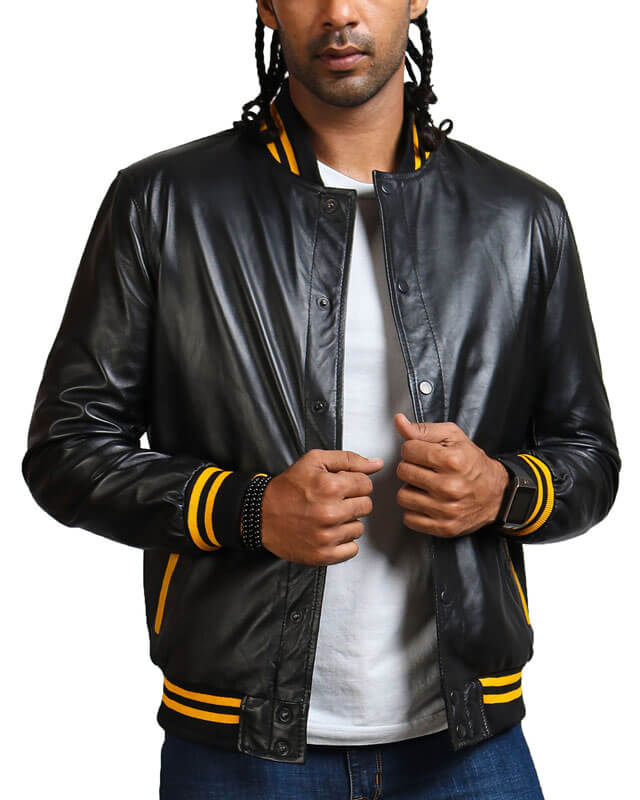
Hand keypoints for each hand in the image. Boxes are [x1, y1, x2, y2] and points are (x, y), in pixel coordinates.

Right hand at [260, 449, 383, 564]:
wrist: (261, 515)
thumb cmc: (288, 488)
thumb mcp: (314, 462)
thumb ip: (348, 459)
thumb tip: (377, 464)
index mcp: (331, 487)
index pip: (366, 484)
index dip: (353, 483)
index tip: (338, 486)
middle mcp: (331, 512)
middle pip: (366, 506)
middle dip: (352, 501)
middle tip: (332, 501)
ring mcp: (327, 536)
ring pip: (359, 528)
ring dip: (347, 522)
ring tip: (327, 517)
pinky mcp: (324, 555)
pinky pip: (352, 549)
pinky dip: (343, 542)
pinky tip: (328, 532)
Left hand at [393, 413, 508, 537]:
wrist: (496, 494)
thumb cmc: (472, 463)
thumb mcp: (453, 437)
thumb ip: (423, 429)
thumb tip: (398, 421)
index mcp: (452, 460)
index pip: (408, 450)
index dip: (413, 449)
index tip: (423, 453)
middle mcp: (449, 486)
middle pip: (403, 472)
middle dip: (411, 468)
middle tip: (425, 470)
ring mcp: (446, 509)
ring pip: (403, 496)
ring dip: (411, 490)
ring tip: (425, 486)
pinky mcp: (443, 527)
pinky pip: (409, 518)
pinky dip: (415, 510)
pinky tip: (427, 502)